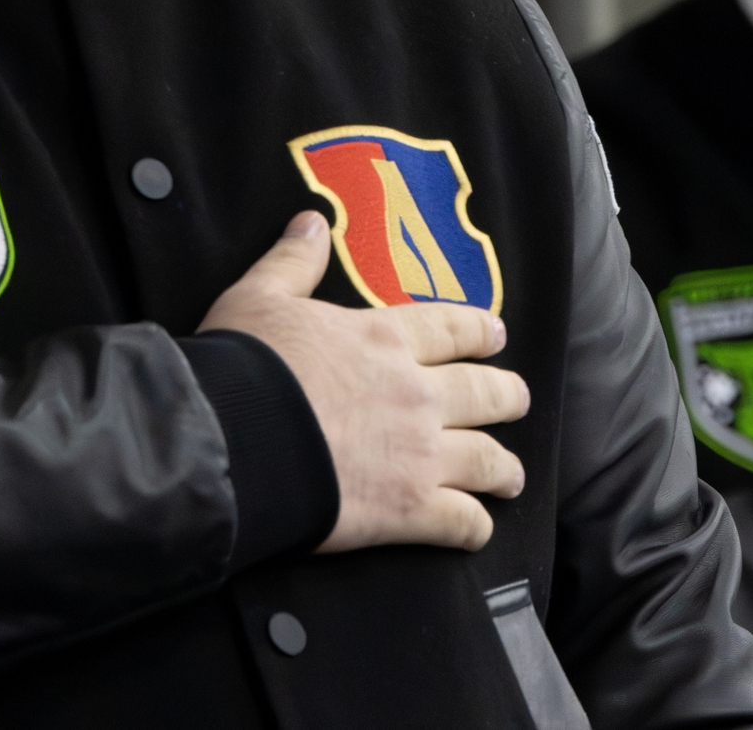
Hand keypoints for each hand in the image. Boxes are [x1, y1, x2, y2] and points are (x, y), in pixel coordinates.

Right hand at [199, 211, 529, 551]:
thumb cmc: (245, 367)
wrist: (235, 442)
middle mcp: (417, 392)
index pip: (452, 330)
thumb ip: (292, 262)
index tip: (496, 336)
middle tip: (517, 400)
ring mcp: (421, 453)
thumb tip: (310, 223)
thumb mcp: (260, 297)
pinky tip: (477, 529)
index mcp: (385, 339)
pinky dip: (475, 527)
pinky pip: (463, 522)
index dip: (480, 332)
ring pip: (487, 459)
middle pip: (486, 393)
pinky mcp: (410, 509)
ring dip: (504, 468)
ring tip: (512, 474)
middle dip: (508, 397)